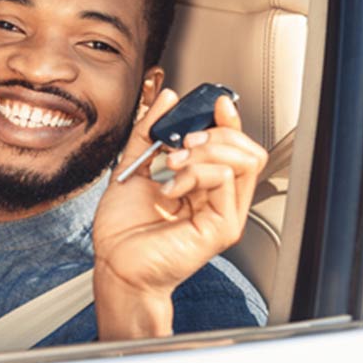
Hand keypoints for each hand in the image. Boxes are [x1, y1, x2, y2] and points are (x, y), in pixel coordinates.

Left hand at [92, 90, 266, 339]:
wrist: (115, 264)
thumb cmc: (123, 229)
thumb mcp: (133, 166)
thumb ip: (149, 131)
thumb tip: (167, 99)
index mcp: (203, 185)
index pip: (233, 147)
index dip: (228, 121)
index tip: (215, 103)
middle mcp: (218, 199)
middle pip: (246, 150)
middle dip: (215, 133)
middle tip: (183, 141)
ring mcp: (224, 213)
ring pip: (242, 161)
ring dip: (205, 150)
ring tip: (174, 162)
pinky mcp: (222, 227)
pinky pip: (225, 179)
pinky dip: (195, 173)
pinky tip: (171, 188)